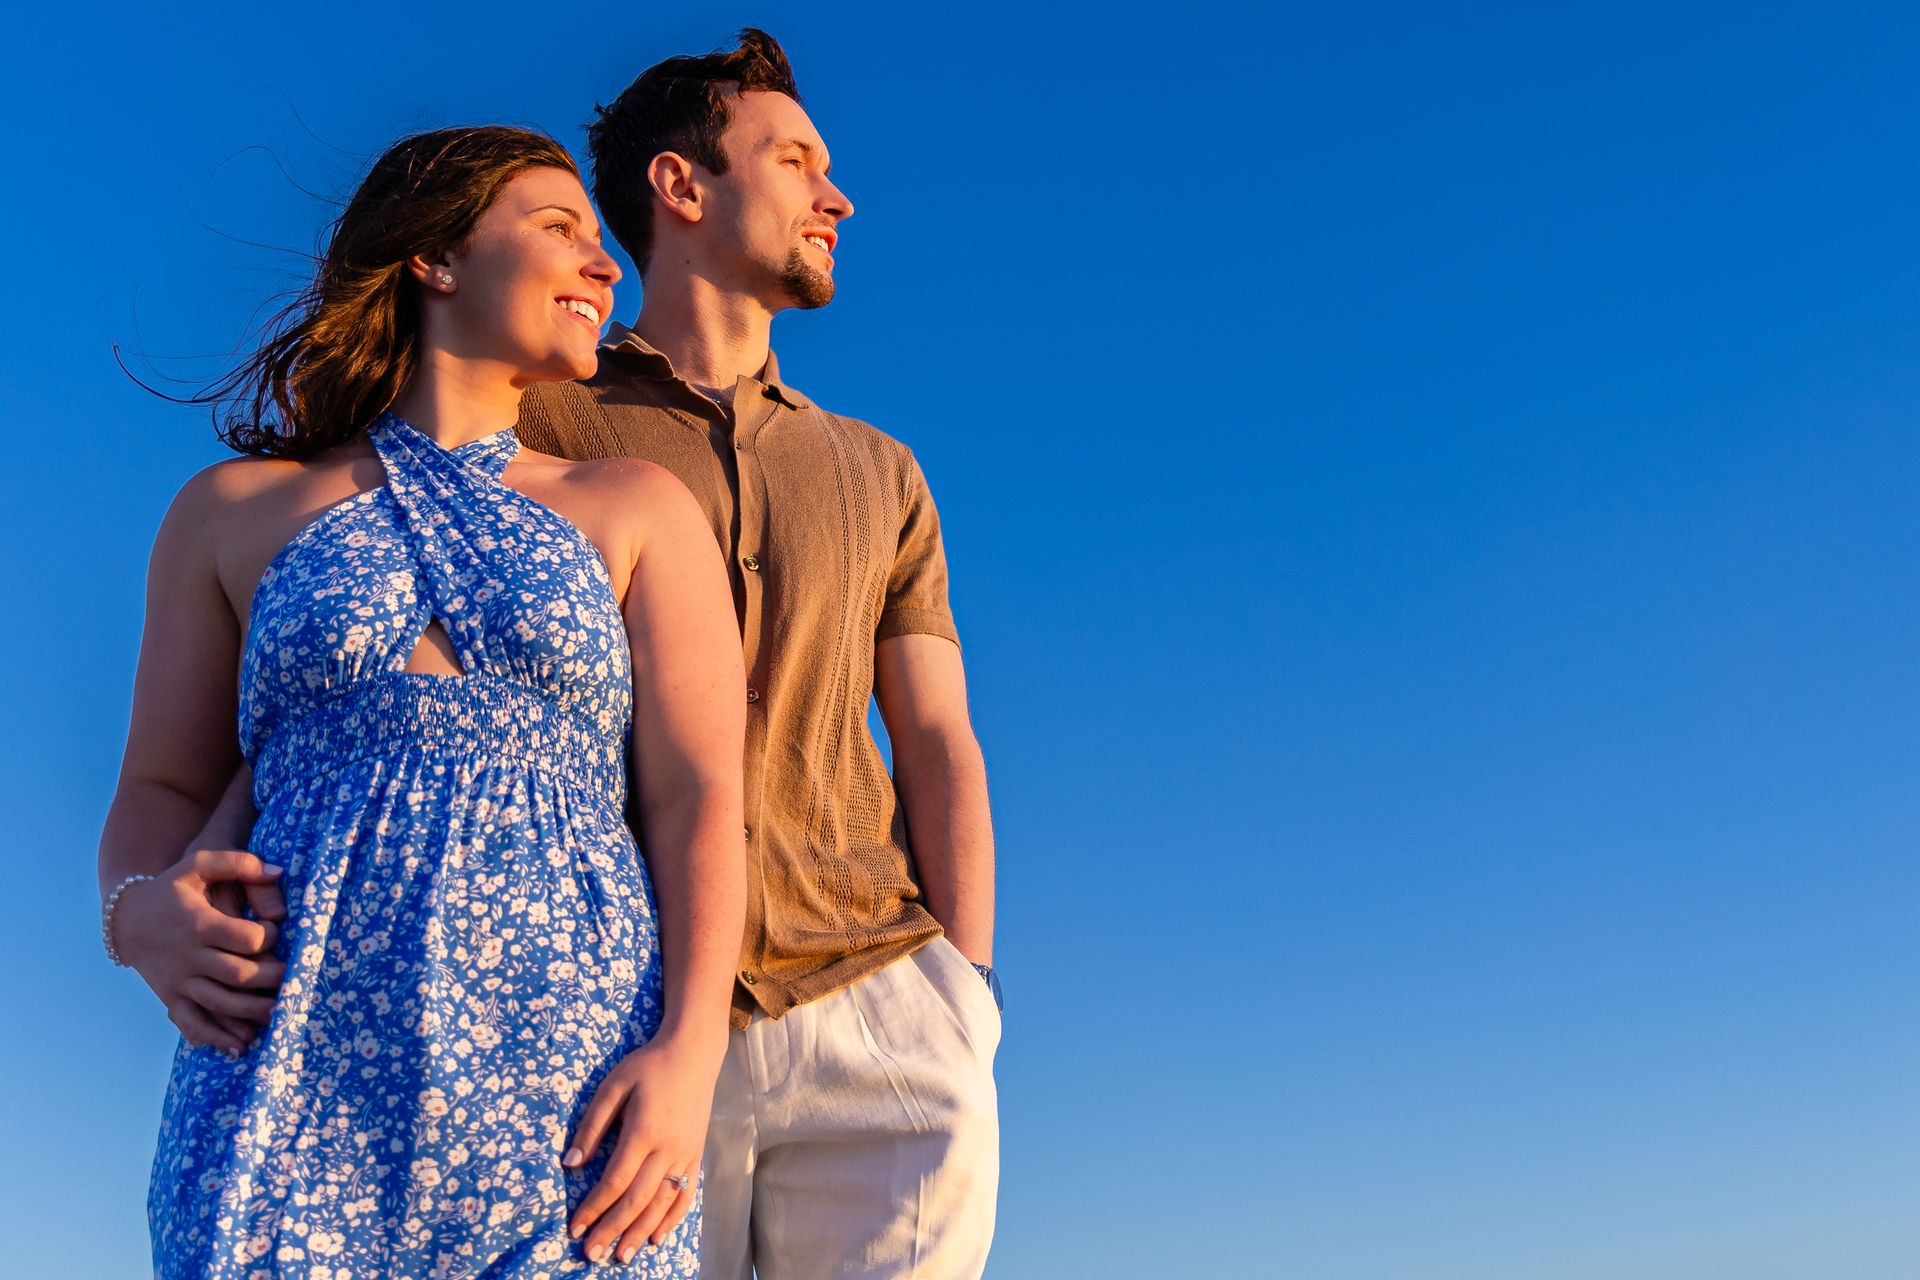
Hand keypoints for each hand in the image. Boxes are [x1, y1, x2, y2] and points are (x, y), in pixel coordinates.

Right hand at [114, 846, 287, 1054]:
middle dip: (271, 980)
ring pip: (219, 1003)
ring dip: (252, 1012)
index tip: (278, 933)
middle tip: (293, 979)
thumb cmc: (171, 889)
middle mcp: (189, 956)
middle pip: (237, 975)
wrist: (126, 918)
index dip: (269, 937)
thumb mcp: (198, 865)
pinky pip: (191, 1022)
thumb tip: (279, 871)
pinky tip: (239, 1047)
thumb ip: (237, 862)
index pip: (245, 938)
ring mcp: (178, 980)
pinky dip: (215, 1037)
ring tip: (280, 1014)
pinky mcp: (170, 997)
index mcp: (200, 924)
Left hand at [564, 1033, 721, 1263]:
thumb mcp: (613, 1086)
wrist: (694, 1053)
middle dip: (612, 1229)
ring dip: (640, 1233)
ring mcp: (686, 1155)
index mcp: (644, 1132)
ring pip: (662, 1203)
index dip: (593, 1208)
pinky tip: (656, 1238)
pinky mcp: (696, 1155)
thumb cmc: (648, 1066)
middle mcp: (668, 1149)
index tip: (574, 1228)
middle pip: (637, 1200)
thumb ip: (592, 1125)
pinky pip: (685, 1195)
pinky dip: (671, 1219)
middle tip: (592, 1255)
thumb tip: (571, 1163)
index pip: (615, 1181)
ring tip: (621, 1256)